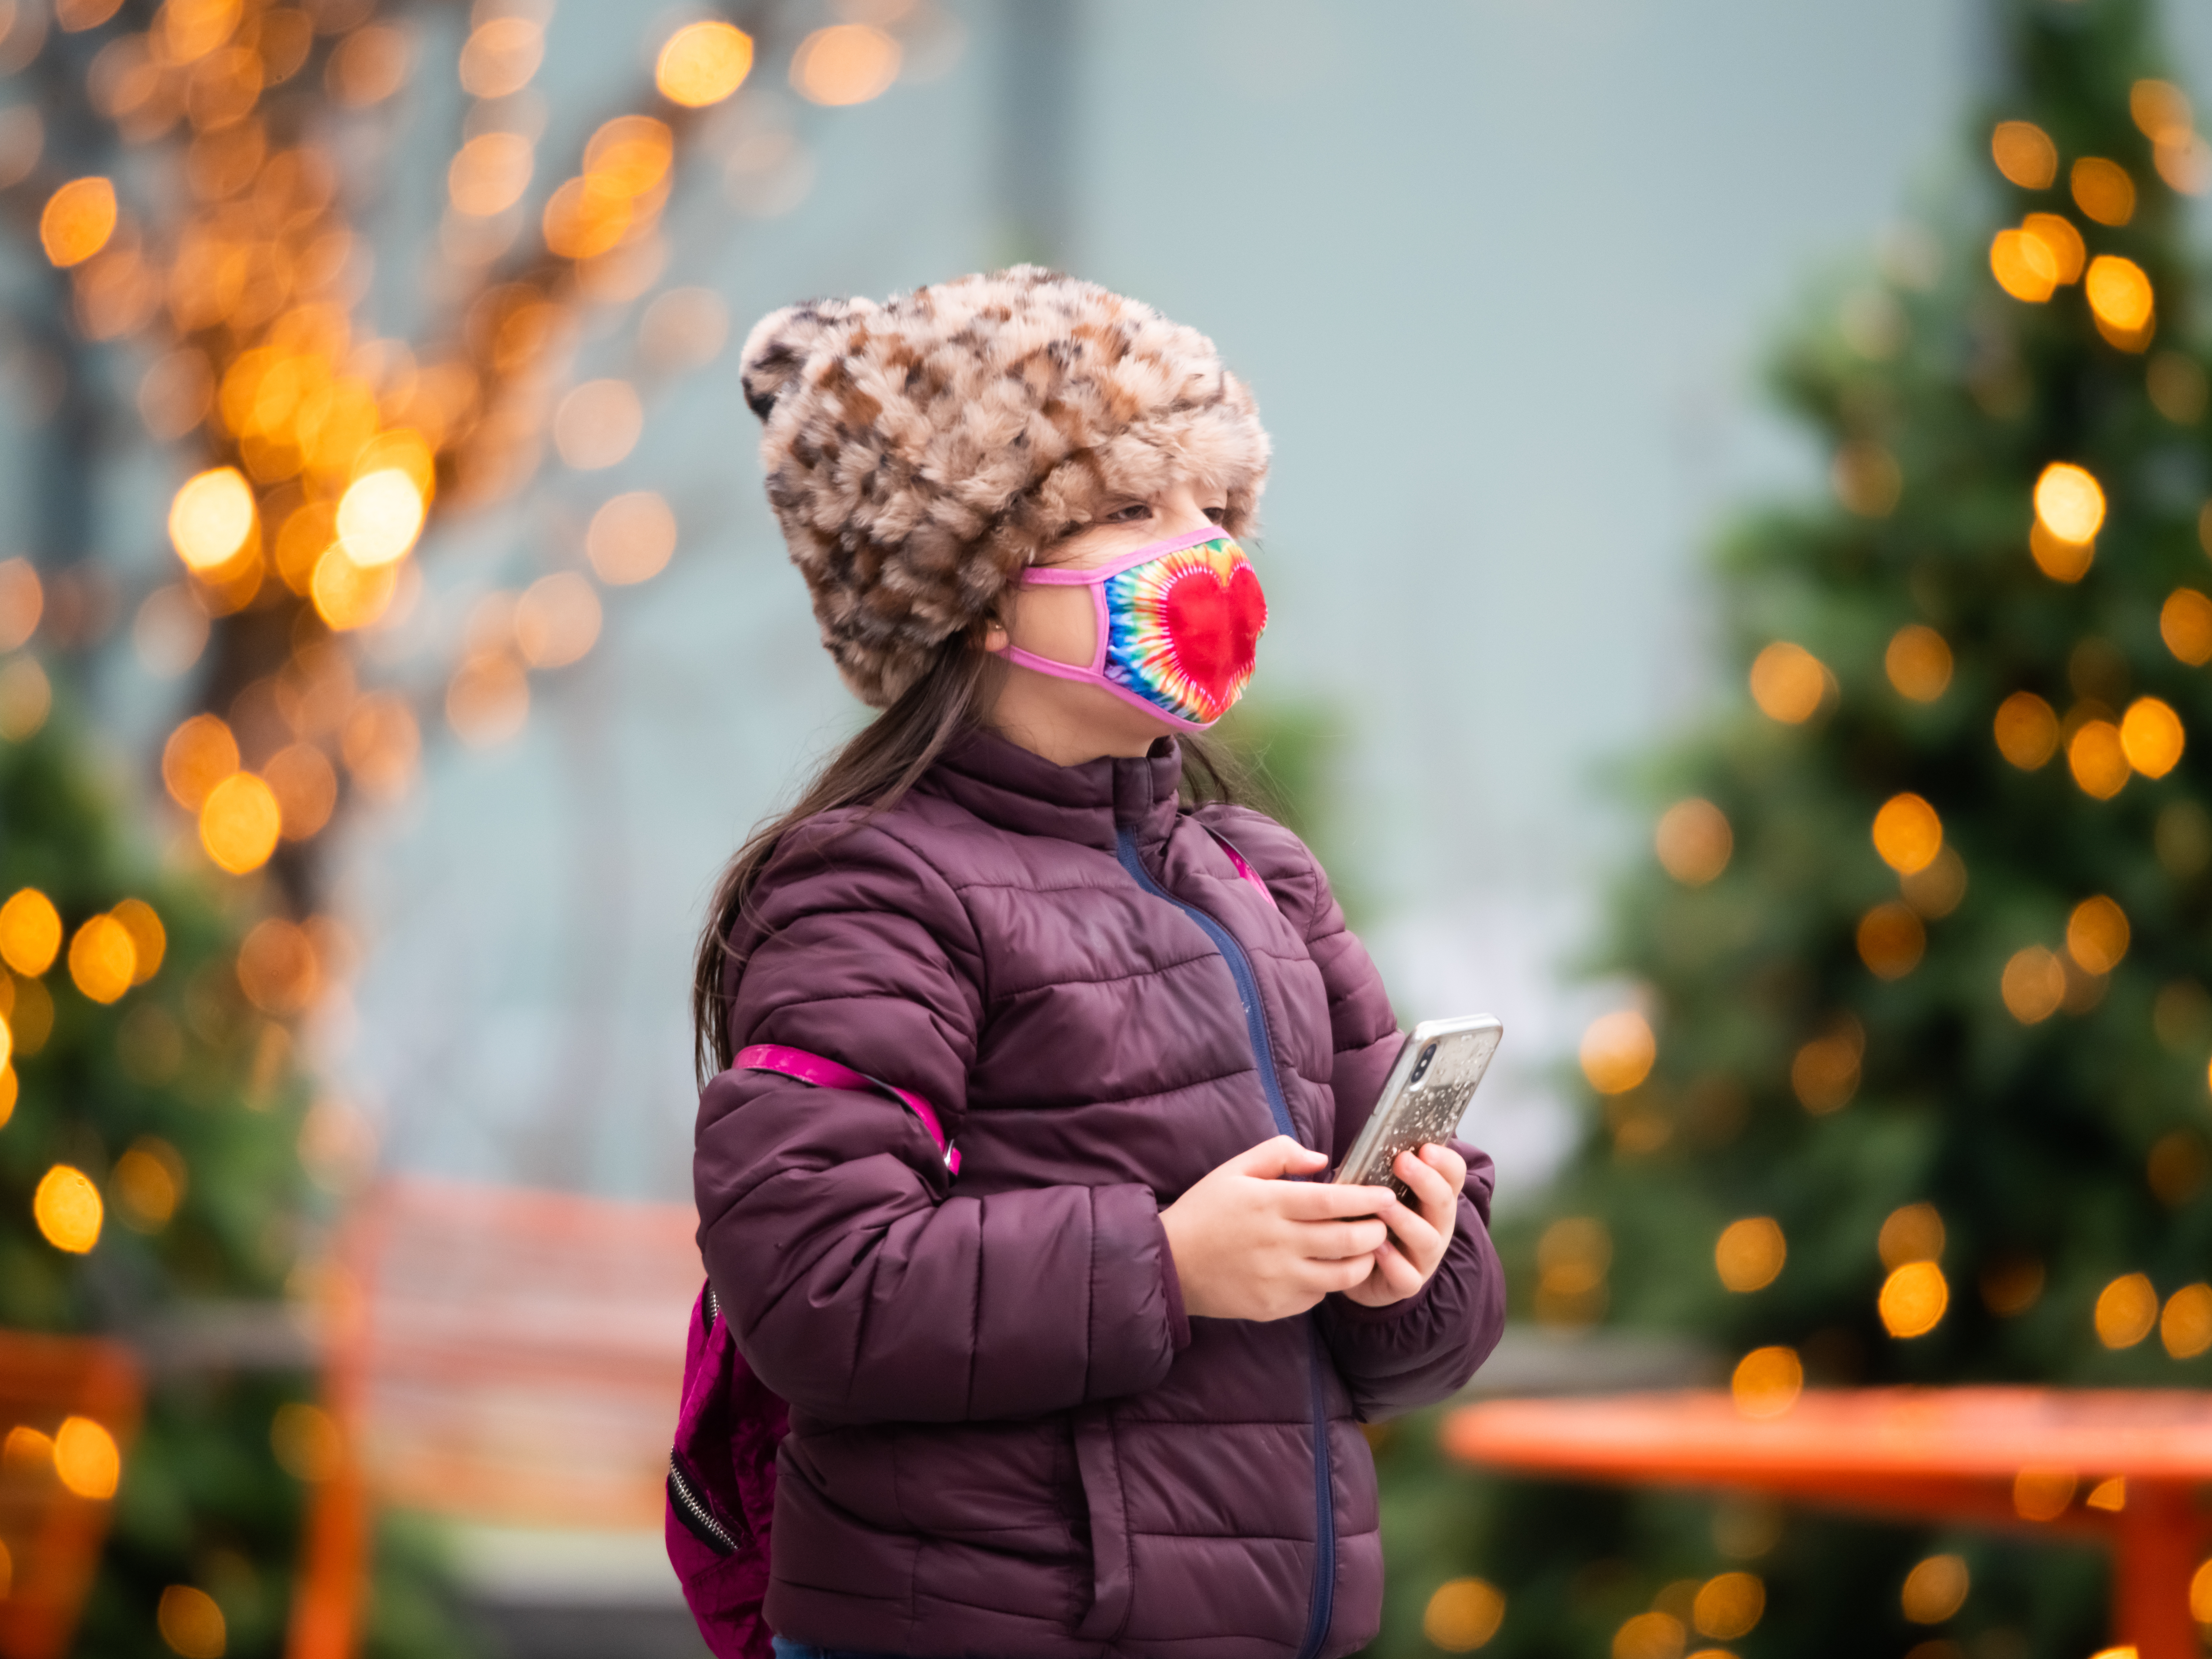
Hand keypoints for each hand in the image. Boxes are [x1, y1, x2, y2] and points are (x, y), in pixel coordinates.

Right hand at [1159, 1137, 1396, 1321]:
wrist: (1171, 1265)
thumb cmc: (1205, 1211)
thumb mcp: (1234, 1169)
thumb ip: (1279, 1153)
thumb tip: (1322, 1160)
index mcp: (1269, 1203)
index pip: (1334, 1201)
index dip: (1367, 1199)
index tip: (1387, 1195)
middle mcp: (1277, 1243)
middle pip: (1347, 1239)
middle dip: (1376, 1230)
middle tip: (1382, 1223)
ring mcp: (1277, 1279)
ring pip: (1342, 1275)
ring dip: (1363, 1260)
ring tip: (1365, 1248)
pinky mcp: (1275, 1306)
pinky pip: (1318, 1296)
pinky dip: (1329, 1282)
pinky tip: (1325, 1268)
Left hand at [1337, 1143, 1466, 1309]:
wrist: (1363, 1272)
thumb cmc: (1372, 1221)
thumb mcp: (1379, 1191)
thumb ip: (1378, 1171)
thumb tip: (1366, 1144)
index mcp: (1433, 1199)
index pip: (1454, 1175)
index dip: (1444, 1161)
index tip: (1425, 1147)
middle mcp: (1437, 1226)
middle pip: (1444, 1202)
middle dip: (1426, 1180)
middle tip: (1403, 1161)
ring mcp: (1425, 1257)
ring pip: (1427, 1239)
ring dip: (1406, 1220)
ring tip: (1384, 1206)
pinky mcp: (1408, 1283)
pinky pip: (1407, 1275)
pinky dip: (1394, 1262)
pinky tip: (1377, 1248)